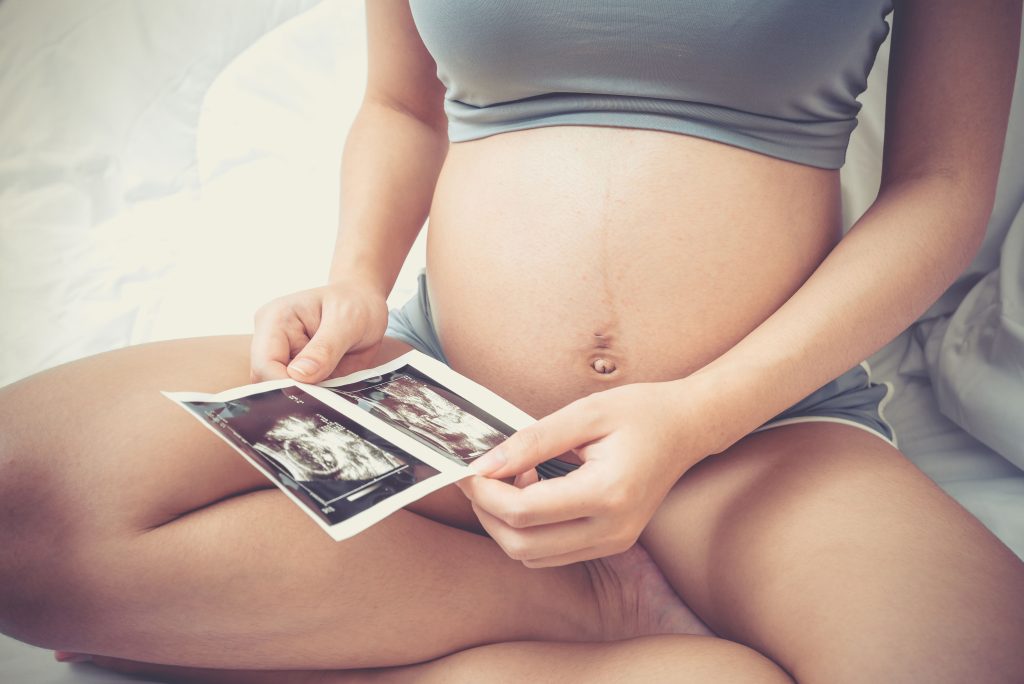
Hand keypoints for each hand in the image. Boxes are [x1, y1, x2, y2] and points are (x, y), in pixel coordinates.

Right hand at [250, 276, 389, 382]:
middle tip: (331, 387)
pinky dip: (317, 394)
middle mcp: (271, 339)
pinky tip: (334, 382)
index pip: (265, 364)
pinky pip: (299, 393)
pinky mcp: (294, 370)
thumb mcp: (348, 321)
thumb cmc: (355, 304)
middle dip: (299, 391)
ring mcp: (281, 356)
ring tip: (337, 377)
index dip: (287, 384)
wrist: (364, 304)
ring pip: (281, 391)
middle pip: (267, 381)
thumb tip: (299, 375)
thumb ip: (325, 349)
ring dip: (310, 394)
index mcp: (275, 319)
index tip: (316, 392)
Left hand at [456, 380, 714, 566]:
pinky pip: (550, 553)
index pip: (524, 511)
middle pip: (522, 545)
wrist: (687, 428)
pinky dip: (527, 529)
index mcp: (607, 494)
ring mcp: (612, 542)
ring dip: (505, 524)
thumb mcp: (584, 413)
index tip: (467, 467)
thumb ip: (531, 441)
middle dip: (487, 512)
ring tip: (513, 477)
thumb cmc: (641, 412)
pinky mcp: (609, 544)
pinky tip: (532, 490)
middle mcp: (611, 530)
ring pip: (532, 556)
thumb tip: (484, 465)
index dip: (485, 492)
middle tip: (480, 474)